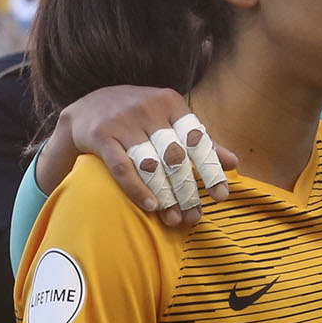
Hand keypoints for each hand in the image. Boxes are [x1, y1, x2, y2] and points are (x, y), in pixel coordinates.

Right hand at [41, 86, 233, 224]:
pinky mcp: (100, 135)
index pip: (197, 140)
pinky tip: (151, 207)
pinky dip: (137, 189)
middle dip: (187, 191)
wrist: (87, 107)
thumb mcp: (169, 120)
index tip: (221, 196)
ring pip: (150, 165)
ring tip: (175, 219)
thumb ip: (200, 140)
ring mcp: (122, 121)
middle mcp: (147, 109)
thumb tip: (233, 163)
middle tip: (195, 216)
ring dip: (165, 196)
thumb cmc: (139, 118)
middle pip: (175, 157)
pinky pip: (122, 167)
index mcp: (170, 103)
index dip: (211, 169)